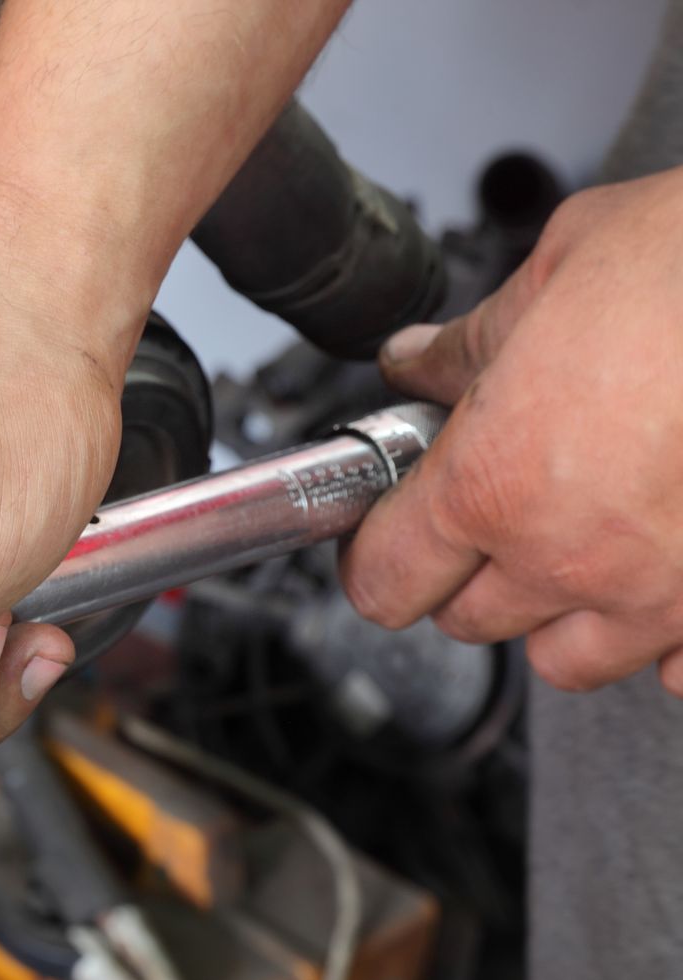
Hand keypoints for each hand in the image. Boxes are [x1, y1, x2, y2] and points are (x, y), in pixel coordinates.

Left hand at [343, 169, 682, 695]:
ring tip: (588, 542)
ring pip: (571, 660)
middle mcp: (574, 556)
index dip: (377, 555)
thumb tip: (421, 360)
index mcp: (497, 482)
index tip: (389, 533)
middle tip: (499, 509)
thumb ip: (476, 340)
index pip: (385, 580)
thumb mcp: (563, 266)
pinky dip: (672, 637)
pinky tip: (674, 570)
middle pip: (472, 622)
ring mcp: (669, 593)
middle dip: (471, 572)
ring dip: (564, 614)